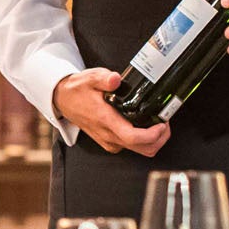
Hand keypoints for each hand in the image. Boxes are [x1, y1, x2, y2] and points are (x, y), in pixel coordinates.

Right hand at [51, 69, 172, 157]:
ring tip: (158, 123)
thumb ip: (104, 79)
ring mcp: (110, 141)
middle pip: (143, 149)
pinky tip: (147, 126)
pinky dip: (145, 140)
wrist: (63, 100)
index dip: (153, 134)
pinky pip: (133, 147)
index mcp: (106, 120)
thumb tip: (116, 79)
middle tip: (165, 121)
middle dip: (160, 138)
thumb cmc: (78, 90)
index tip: (162, 124)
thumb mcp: (90, 78)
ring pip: (140, 150)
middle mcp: (109, 135)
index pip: (133, 137)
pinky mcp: (110, 142)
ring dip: (154, 140)